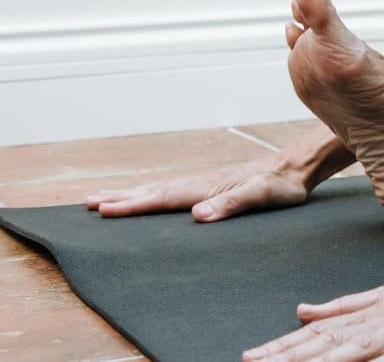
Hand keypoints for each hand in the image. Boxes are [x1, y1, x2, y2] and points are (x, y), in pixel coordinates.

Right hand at [85, 129, 354, 221]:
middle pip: (153, 190)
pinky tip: (150, 195)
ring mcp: (205, 182)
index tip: (102, 208)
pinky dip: (153, 192)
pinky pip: (174, 189)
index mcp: (206, 188)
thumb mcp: (260, 197)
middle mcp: (200, 182)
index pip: (162, 198)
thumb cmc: (281, 186)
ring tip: (105, 196)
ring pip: (161, 187)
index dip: (132, 205)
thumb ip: (231, 205)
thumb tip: (197, 215)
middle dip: (121, 198)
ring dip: (132, 193)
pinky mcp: (213, 184)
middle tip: (87, 202)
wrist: (296, 167)